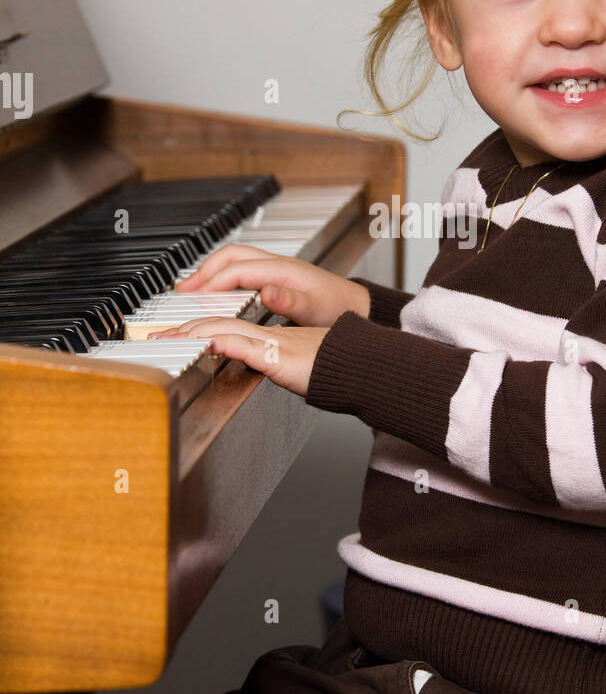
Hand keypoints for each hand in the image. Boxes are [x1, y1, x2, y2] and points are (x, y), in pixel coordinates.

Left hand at [149, 317, 327, 395]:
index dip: (198, 330)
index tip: (177, 336)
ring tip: (170, 339)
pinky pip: (245, 345)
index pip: (226, 327)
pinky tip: (206, 341)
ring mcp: (272, 344)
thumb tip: (264, 369)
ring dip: (193, 334)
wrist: (358, 366)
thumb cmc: (335, 369)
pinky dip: (222, 341)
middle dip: (184, 330)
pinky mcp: (279, 355)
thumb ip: (277, 365)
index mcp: (269, 340)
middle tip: (159, 337)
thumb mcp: (298, 368)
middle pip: (217, 324)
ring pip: (224, 329)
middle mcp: (267, 337)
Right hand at [174, 245, 368, 328]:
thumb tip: (265, 291)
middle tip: (183, 290)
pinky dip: (224, 277)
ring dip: (211, 272)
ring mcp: (277, 269)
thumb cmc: (338, 308)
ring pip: (235, 261)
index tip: (194, 298)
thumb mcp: (313, 309)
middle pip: (230, 257)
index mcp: (281, 269)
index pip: (236, 270)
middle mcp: (277, 264)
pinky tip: (219, 292)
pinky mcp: (278, 277)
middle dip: (204, 271)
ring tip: (193, 290)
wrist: (356, 306)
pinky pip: (242, 269)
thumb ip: (289, 302)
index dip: (212, 282)